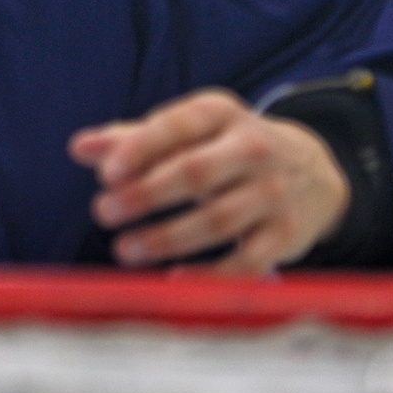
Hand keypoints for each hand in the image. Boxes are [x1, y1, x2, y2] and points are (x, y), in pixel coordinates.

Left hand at [69, 88, 349, 275]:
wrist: (313, 173)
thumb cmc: (226, 149)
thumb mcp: (188, 131)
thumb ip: (133, 139)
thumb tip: (79, 148)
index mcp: (221, 113)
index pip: (178, 126)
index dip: (141, 148)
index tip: (106, 174)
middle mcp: (253, 149)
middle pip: (197, 173)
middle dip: (147, 194)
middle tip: (103, 212)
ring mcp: (274, 193)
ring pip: (218, 219)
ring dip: (167, 237)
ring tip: (124, 250)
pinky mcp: (286, 235)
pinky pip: (246, 261)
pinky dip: (210, 275)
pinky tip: (173, 279)